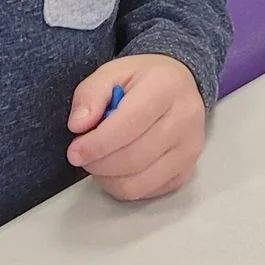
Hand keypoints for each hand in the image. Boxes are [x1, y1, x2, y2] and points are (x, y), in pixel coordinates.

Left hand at [67, 53, 205, 200]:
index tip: (75, 151)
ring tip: (100, 159)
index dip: (97, 143)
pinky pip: (145, 192)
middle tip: (82, 154)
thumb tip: (79, 125)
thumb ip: (90, 94)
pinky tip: (118, 167)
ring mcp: (189, 149)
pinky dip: (122, 186)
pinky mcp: (186, 172)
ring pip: (137, 183)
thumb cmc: (144, 80)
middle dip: (98, 163)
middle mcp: (185, 120)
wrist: (178, 87)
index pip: (130, 125)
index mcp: (167, 87)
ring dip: (107, 178)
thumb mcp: (112, 72)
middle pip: (133, 158)